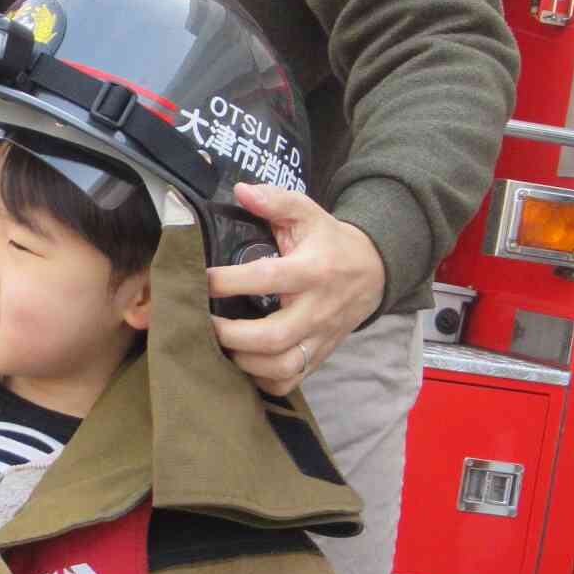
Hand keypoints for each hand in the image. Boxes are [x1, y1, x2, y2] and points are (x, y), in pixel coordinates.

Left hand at [205, 183, 384, 394]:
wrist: (373, 272)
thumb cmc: (329, 242)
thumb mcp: (308, 213)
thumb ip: (276, 201)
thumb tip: (241, 191)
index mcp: (313, 271)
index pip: (266, 279)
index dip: (227, 281)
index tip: (200, 279)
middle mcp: (318, 309)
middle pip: (273, 336)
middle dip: (230, 335)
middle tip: (203, 322)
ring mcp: (320, 338)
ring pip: (282, 367)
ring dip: (244, 362)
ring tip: (220, 345)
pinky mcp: (319, 356)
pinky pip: (289, 382)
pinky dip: (262, 380)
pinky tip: (243, 363)